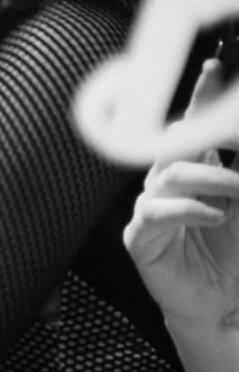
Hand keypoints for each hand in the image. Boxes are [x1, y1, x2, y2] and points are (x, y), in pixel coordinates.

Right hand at [125, 59, 238, 331]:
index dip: (199, 97)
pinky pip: (159, 211)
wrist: (220, 303)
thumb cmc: (234, 255)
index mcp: (192, 171)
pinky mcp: (141, 236)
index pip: (192, 128)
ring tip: (238, 193)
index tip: (213, 69)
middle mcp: (166, 184)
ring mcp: (150, 207)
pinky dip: (191, 209)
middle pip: (177, 142)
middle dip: (209, 136)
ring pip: (172, 173)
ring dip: (213, 178)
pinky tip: (216, 216)